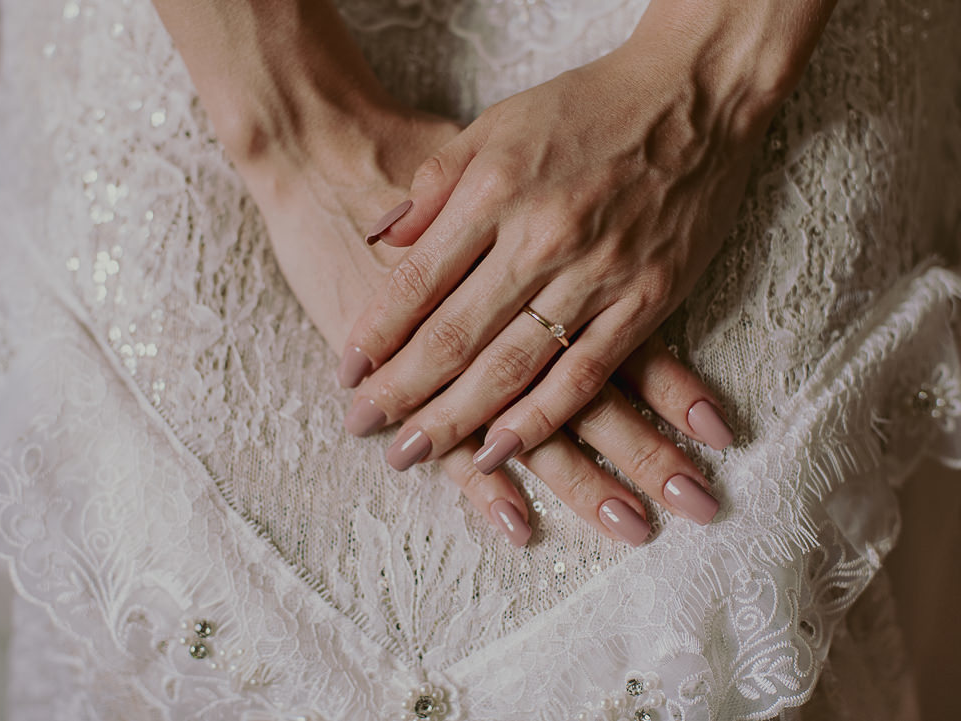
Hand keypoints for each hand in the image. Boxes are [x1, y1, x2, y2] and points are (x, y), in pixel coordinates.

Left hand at [236, 104, 726, 545]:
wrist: (694, 96)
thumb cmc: (585, 108)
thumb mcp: (494, 124)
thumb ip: (434, 184)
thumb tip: (379, 237)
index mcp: (495, 191)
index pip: (416, 282)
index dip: (375, 334)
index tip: (347, 373)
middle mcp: (541, 237)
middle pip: (455, 336)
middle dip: (401, 391)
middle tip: (362, 428)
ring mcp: (596, 274)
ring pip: (512, 366)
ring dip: (456, 419)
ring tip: (412, 455)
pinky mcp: (645, 300)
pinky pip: (586, 374)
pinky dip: (541, 419)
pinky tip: (501, 452)